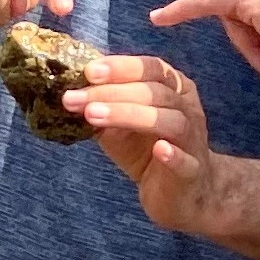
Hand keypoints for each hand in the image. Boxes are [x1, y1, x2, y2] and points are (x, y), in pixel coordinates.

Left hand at [66, 52, 225, 234]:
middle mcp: (187, 108)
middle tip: (74, 97)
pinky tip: (159, 149)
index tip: (88, 71)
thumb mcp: (119, 126)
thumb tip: (67, 93)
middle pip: (154, 92)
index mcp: (172, 88)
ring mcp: (192, 139)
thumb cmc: (147, 151)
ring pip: (167, 121)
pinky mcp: (191, 171)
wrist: (181, 192)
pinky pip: (185, 160)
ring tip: (93, 116)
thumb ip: (100, 107)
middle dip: (111, 92)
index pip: (149, 68)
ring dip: (129, 115)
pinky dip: (173, 154)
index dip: (120, 67)